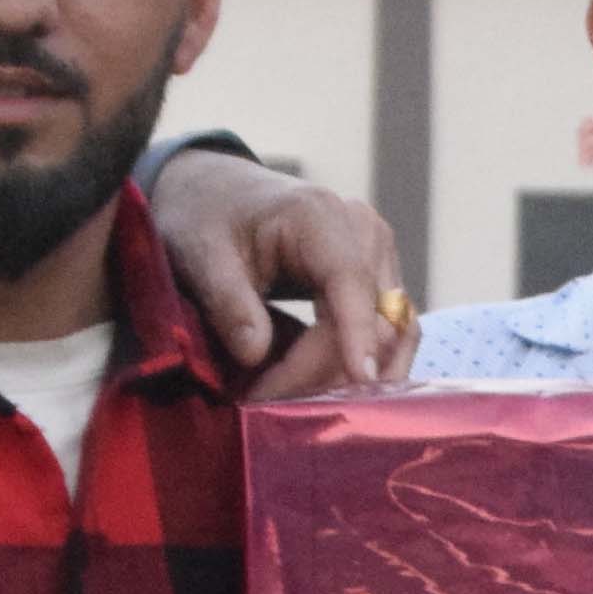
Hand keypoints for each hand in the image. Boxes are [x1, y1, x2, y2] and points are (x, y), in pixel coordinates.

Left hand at [149, 152, 415, 396]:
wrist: (218, 192)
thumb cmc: (208, 216)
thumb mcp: (200, 254)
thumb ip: (228, 303)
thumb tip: (256, 354)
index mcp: (319, 216)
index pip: (351, 280)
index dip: (357, 334)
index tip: (358, 381)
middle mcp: (363, 231)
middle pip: (376, 316)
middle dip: (331, 370)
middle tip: (270, 402)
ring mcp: (377, 255)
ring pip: (392, 331)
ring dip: (352, 376)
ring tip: (295, 401)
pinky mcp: (377, 279)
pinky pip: (387, 331)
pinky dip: (359, 364)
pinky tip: (319, 388)